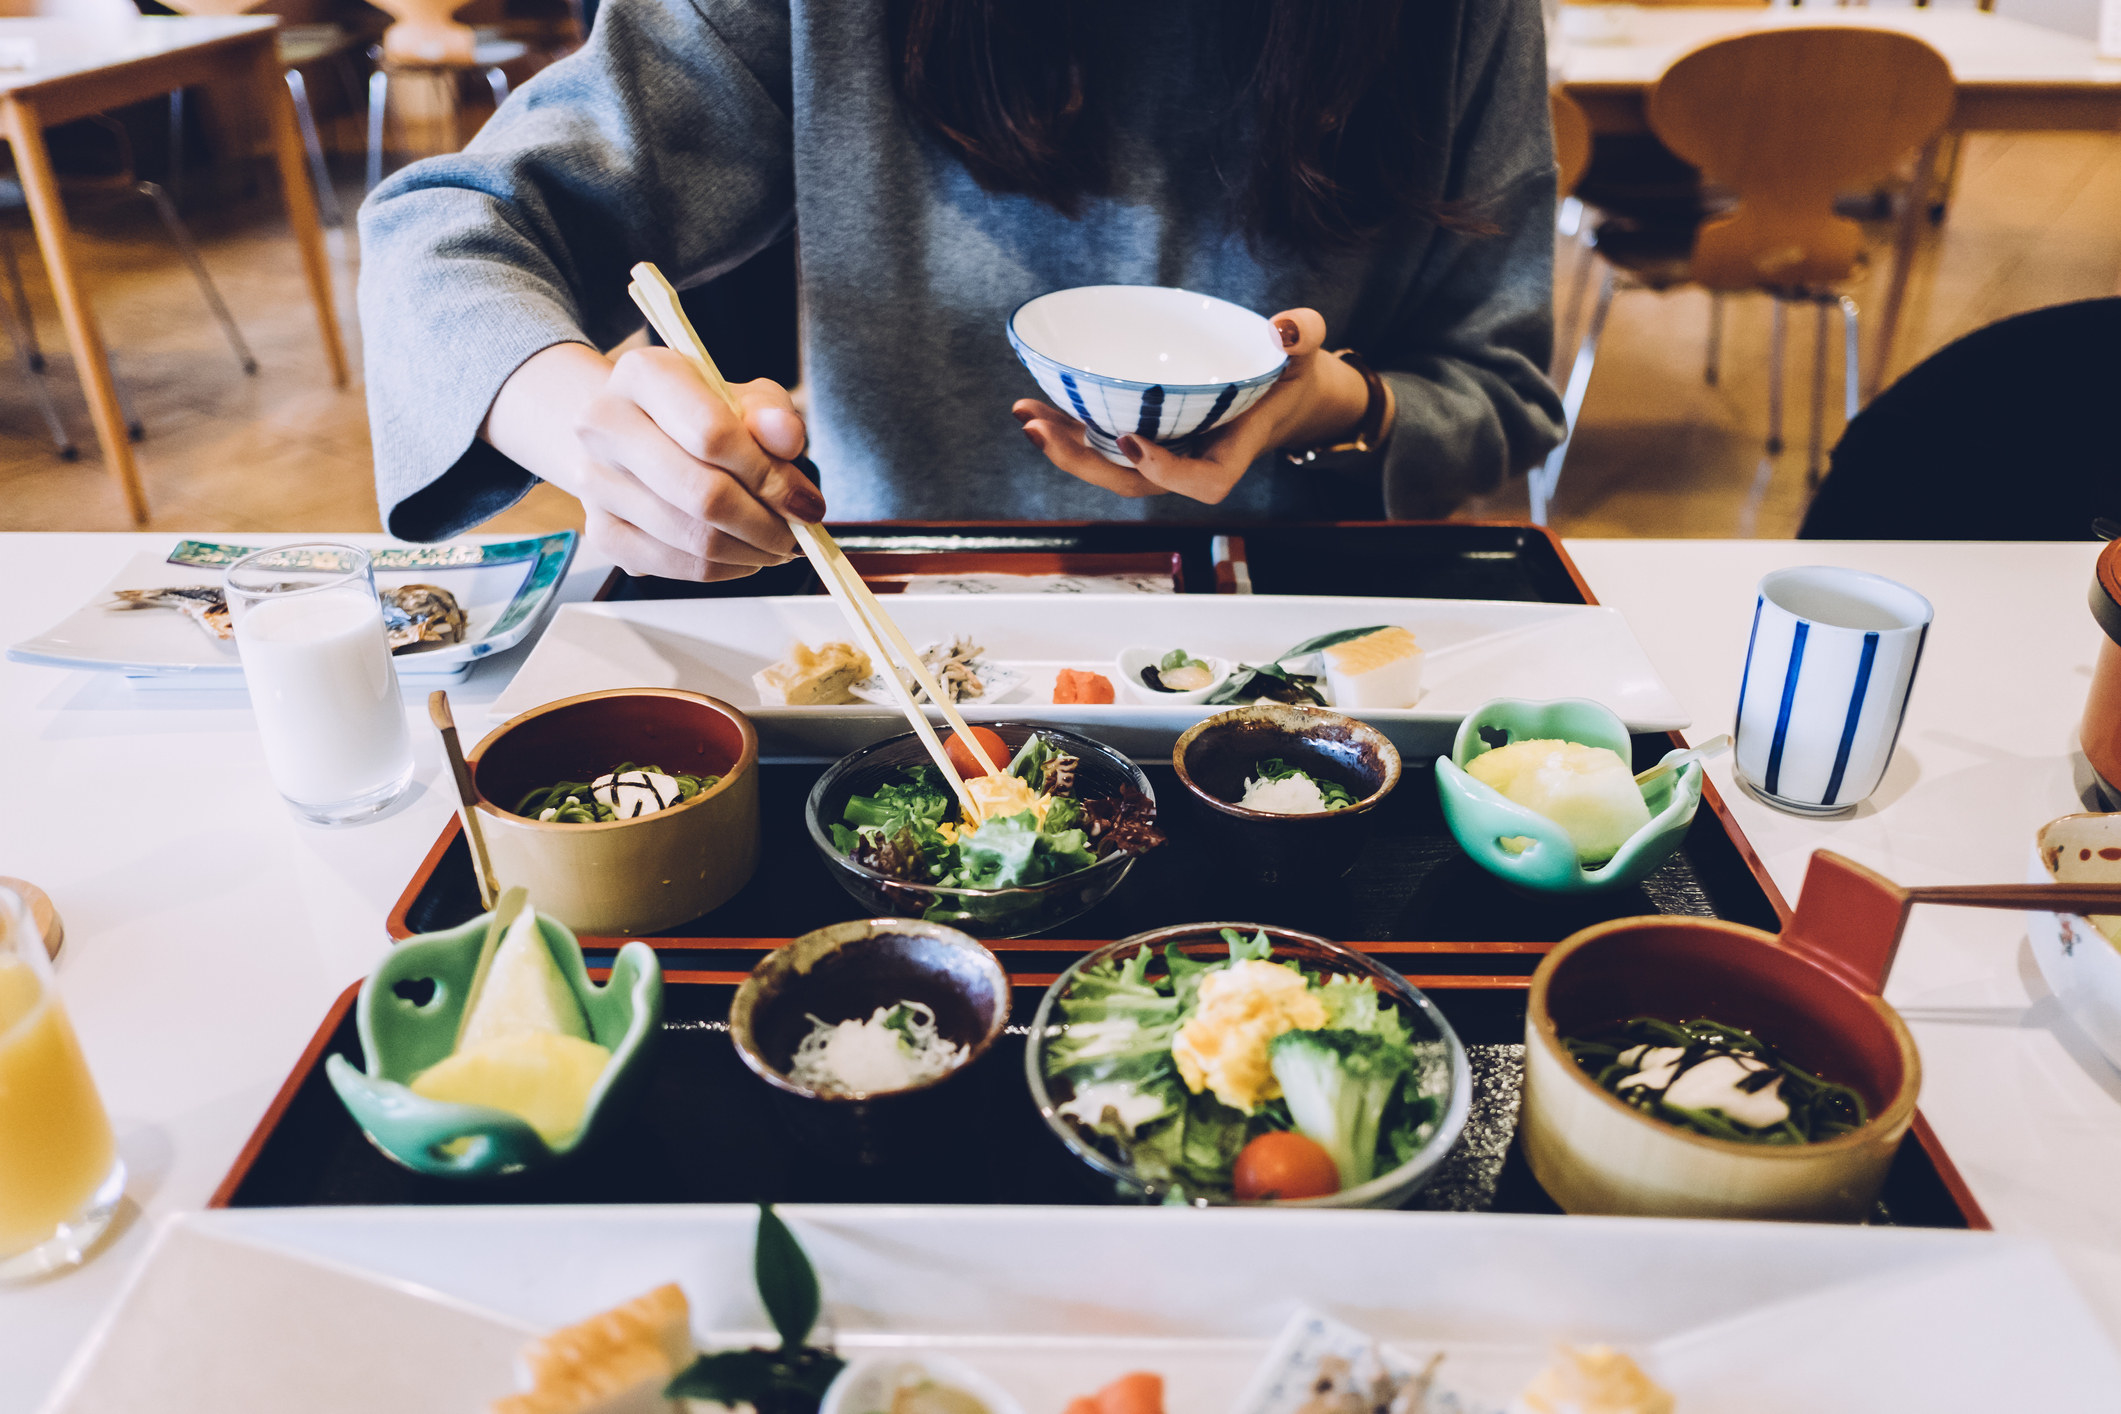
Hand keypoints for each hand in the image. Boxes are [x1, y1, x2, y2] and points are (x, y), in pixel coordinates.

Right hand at [483, 343, 825, 580]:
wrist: (629, 433)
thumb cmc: (693, 412)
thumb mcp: (740, 396)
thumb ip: (771, 412)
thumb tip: (786, 437)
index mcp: (642, 374)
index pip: (712, 434)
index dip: (769, 476)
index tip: (805, 501)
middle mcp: (604, 425)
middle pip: (703, 496)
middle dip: (766, 524)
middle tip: (797, 533)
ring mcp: (595, 482)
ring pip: (693, 540)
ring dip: (751, 551)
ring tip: (776, 544)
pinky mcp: (600, 531)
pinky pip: (675, 566)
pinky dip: (722, 569)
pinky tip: (743, 554)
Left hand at [1014, 308, 1375, 503]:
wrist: (1276, 395)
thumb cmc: (1288, 376)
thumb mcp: (1306, 352)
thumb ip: (1305, 334)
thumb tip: (1285, 329)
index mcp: (1231, 450)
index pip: (1204, 482)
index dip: (1166, 472)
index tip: (1131, 441)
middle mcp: (1190, 460)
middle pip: (1134, 482)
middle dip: (1086, 464)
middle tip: (1043, 432)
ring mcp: (1163, 454)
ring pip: (1108, 468)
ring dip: (1064, 448)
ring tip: (1026, 418)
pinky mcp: (1142, 438)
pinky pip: (1100, 444)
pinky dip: (1067, 429)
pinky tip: (1032, 409)